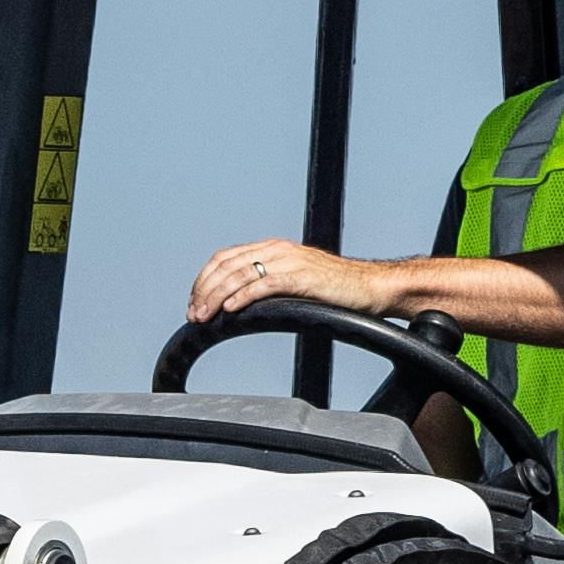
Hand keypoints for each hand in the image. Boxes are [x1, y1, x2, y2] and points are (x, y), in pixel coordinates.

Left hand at [186, 239, 376, 327]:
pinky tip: (230, 310)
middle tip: (193, 313)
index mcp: (272, 248)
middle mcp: (277, 250)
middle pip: (227, 265)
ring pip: (241, 274)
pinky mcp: (302, 277)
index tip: (194, 302)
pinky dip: (243, 296)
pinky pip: (265, 284)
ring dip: (217, 296)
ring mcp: (289, 261)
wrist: (370, 287)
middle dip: (204, 290)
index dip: (204, 279)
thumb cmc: (335, 289)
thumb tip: (239, 303)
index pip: (225, 258)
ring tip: (204, 315)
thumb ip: (269, 285)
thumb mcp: (294, 281)